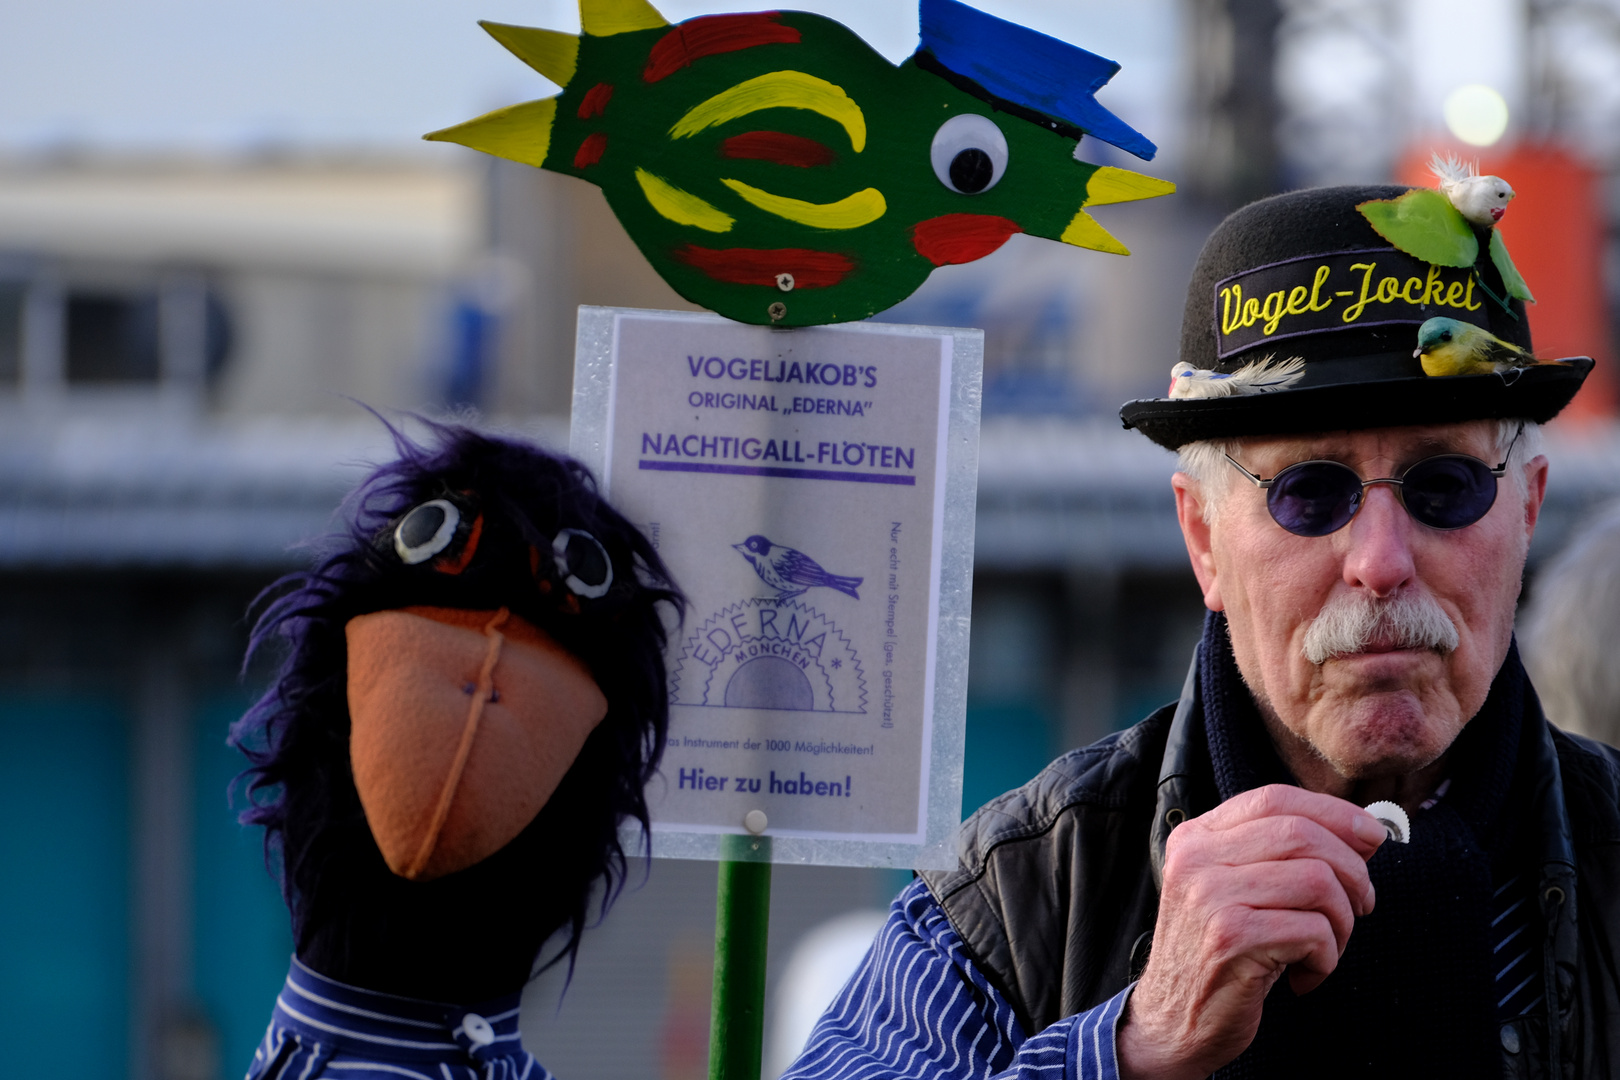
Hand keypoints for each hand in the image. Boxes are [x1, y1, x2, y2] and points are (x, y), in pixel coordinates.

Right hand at [1116, 785, 1386, 1079]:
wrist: (1169, 1021)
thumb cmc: (1215, 955)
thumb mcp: (1231, 889)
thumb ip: (1276, 855)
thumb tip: (1363, 831)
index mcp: (1196, 838)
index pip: (1274, 798)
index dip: (1333, 812)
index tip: (1371, 837)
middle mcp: (1197, 859)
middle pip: (1302, 835)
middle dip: (1352, 871)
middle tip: (1360, 905)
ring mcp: (1210, 897)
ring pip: (1317, 881)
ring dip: (1342, 921)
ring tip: (1327, 947)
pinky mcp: (1230, 940)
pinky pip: (1314, 931)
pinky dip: (1327, 958)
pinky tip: (1304, 975)